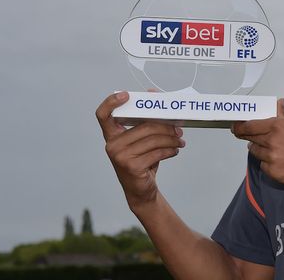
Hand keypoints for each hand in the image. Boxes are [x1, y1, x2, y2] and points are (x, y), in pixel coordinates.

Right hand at [95, 92, 185, 209]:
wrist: (140, 190)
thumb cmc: (141, 160)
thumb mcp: (141, 141)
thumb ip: (145, 120)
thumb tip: (154, 95)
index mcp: (111, 135)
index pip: (103, 115)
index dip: (111, 102)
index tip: (126, 94)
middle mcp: (112, 145)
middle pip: (144, 126)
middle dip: (166, 126)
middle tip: (179, 128)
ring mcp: (120, 156)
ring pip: (154, 139)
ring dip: (172, 139)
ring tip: (180, 140)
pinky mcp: (131, 166)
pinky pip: (157, 152)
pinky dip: (170, 150)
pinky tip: (175, 150)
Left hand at [231, 99, 283, 189]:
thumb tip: (278, 103)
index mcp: (278, 125)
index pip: (249, 125)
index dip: (240, 126)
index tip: (235, 126)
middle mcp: (271, 140)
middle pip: (249, 138)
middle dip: (247, 137)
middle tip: (246, 136)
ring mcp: (271, 157)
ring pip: (255, 152)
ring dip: (260, 150)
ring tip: (274, 150)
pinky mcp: (273, 171)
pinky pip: (263, 165)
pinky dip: (268, 163)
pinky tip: (281, 162)